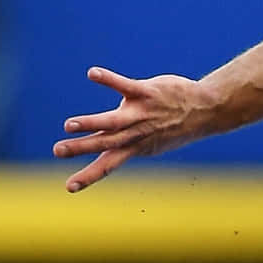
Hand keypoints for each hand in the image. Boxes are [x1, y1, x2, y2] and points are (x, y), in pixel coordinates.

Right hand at [53, 67, 214, 192]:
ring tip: (69, 125)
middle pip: (105, 143)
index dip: (88, 177)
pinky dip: (109, 80)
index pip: (107, 165)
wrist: (205, 111)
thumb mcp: (149, 141)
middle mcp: (136, 133)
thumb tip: (104, 147)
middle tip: (58, 151)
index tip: (69, 188)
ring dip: (91, 123)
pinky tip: (92, 74)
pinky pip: (126, 85)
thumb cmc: (173, 126)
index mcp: (134, 147)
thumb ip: (125, 143)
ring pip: (113, 121)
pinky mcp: (147, 93)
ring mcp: (141, 113)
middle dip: (81, 148)